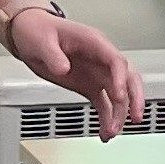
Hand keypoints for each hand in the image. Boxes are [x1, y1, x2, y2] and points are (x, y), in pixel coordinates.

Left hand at [14, 10, 145, 139]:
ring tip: (111, 131)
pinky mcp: (89, 86)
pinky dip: (106, 118)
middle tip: (135, 116)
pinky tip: (105, 132)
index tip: (119, 96)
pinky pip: (104, 104)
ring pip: (118, 95)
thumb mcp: (42, 41)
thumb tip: (64, 69)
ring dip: (118, 114)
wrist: (29, 35)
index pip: (116, 61)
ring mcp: (97, 74)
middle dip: (134, 99)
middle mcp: (101, 59)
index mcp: (94, 43)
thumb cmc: (39, 31)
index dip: (121, 78)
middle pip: (128, 78)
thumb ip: (54, 56)